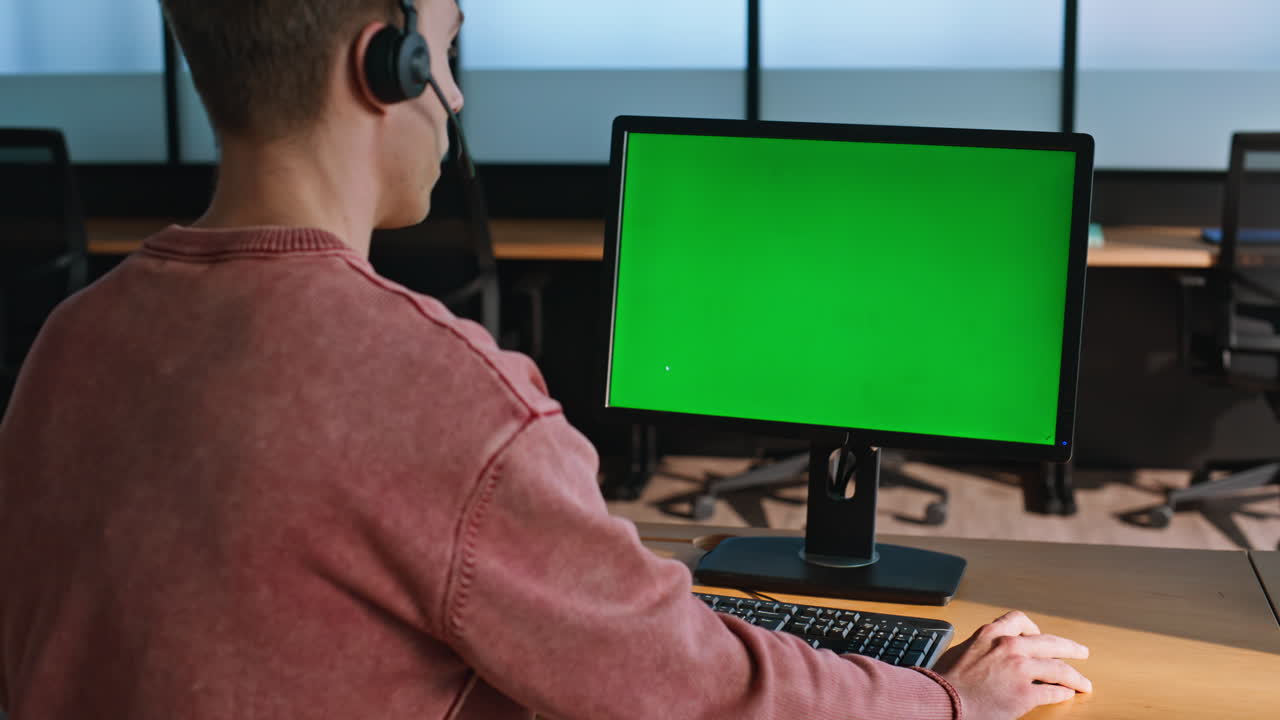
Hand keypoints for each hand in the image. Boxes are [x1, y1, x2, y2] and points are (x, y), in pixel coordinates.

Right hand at [932, 610, 1091, 719]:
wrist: (942, 699)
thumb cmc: (946, 680)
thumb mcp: (962, 650)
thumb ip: (981, 646)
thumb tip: (988, 652)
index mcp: (991, 633)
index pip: (1020, 620)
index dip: (1034, 628)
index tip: (1040, 635)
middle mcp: (1009, 647)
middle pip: (1051, 642)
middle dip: (1070, 648)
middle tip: (1081, 652)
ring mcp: (1020, 670)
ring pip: (1059, 668)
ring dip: (1075, 677)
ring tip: (1083, 682)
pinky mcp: (1025, 694)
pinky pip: (1053, 692)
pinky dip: (1063, 694)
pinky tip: (1066, 695)